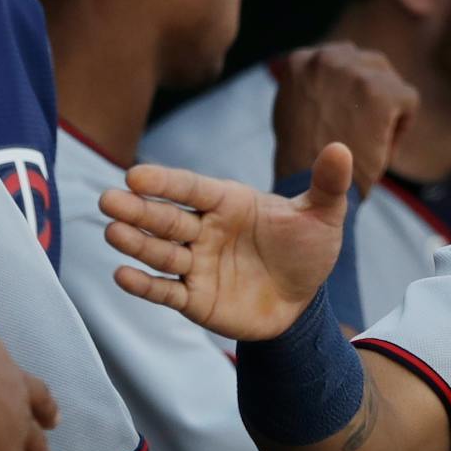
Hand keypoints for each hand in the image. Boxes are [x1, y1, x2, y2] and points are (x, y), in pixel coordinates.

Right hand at [102, 142, 352, 340]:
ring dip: (136, 244)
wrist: (304, 302)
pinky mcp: (194, 299)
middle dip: (138, 210)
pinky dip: (144, 285)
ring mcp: (196, 264)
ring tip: (113, 232)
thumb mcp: (323, 216)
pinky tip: (122, 275)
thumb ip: (327, 184)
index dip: (165, 182)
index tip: (135, 175)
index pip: (191, 188)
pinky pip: (165, 291)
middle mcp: (205, 230)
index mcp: (228, 202)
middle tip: (109, 199)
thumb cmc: (306, 250)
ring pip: (160, 252)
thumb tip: (342, 148)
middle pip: (166, 218)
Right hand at [272, 44, 418, 194]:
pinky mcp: (380, 92)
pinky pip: (409, 100)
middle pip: (371, 64)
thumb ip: (313, 86)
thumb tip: (336, 78)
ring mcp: (354, 72)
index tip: (348, 118)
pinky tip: (384, 148)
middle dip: (373, 95)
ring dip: (388, 108)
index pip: (344, 60)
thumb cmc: (304, 160)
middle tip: (364, 131)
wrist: (311, 190)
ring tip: (371, 141)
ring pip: (390, 81)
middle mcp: (325, 58)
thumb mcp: (294, 110)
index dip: (352, 92)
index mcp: (301, 60)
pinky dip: (403, 126)